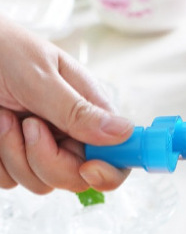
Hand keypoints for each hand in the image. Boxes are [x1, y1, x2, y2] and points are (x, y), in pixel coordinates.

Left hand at [0, 15, 133, 193]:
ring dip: (15, 156)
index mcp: (89, 110)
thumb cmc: (2, 50)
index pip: (119, 154)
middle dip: (48, 161)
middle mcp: (71, 134)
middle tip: (29, 126)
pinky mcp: (15, 158)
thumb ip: (78, 110)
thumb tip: (125, 132)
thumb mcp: (41, 76)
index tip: (87, 167)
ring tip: (4, 118)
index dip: (111, 169)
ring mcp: (43, 148)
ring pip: (43, 183)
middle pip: (78, 177)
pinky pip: (12, 182)